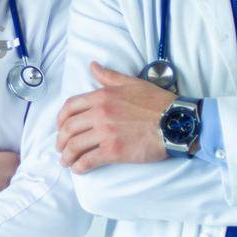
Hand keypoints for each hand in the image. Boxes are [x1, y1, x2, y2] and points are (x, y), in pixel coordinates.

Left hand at [56, 62, 176, 173]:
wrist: (176, 122)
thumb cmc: (157, 103)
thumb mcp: (131, 83)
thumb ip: (109, 76)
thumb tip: (92, 66)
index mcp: (102, 96)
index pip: (70, 107)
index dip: (60, 119)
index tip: (60, 128)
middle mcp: (100, 113)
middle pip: (68, 128)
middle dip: (61, 140)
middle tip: (61, 148)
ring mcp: (105, 133)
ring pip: (75, 146)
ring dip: (67, 156)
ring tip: (67, 162)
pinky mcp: (113, 151)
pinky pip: (89, 160)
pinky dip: (80, 167)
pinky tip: (79, 170)